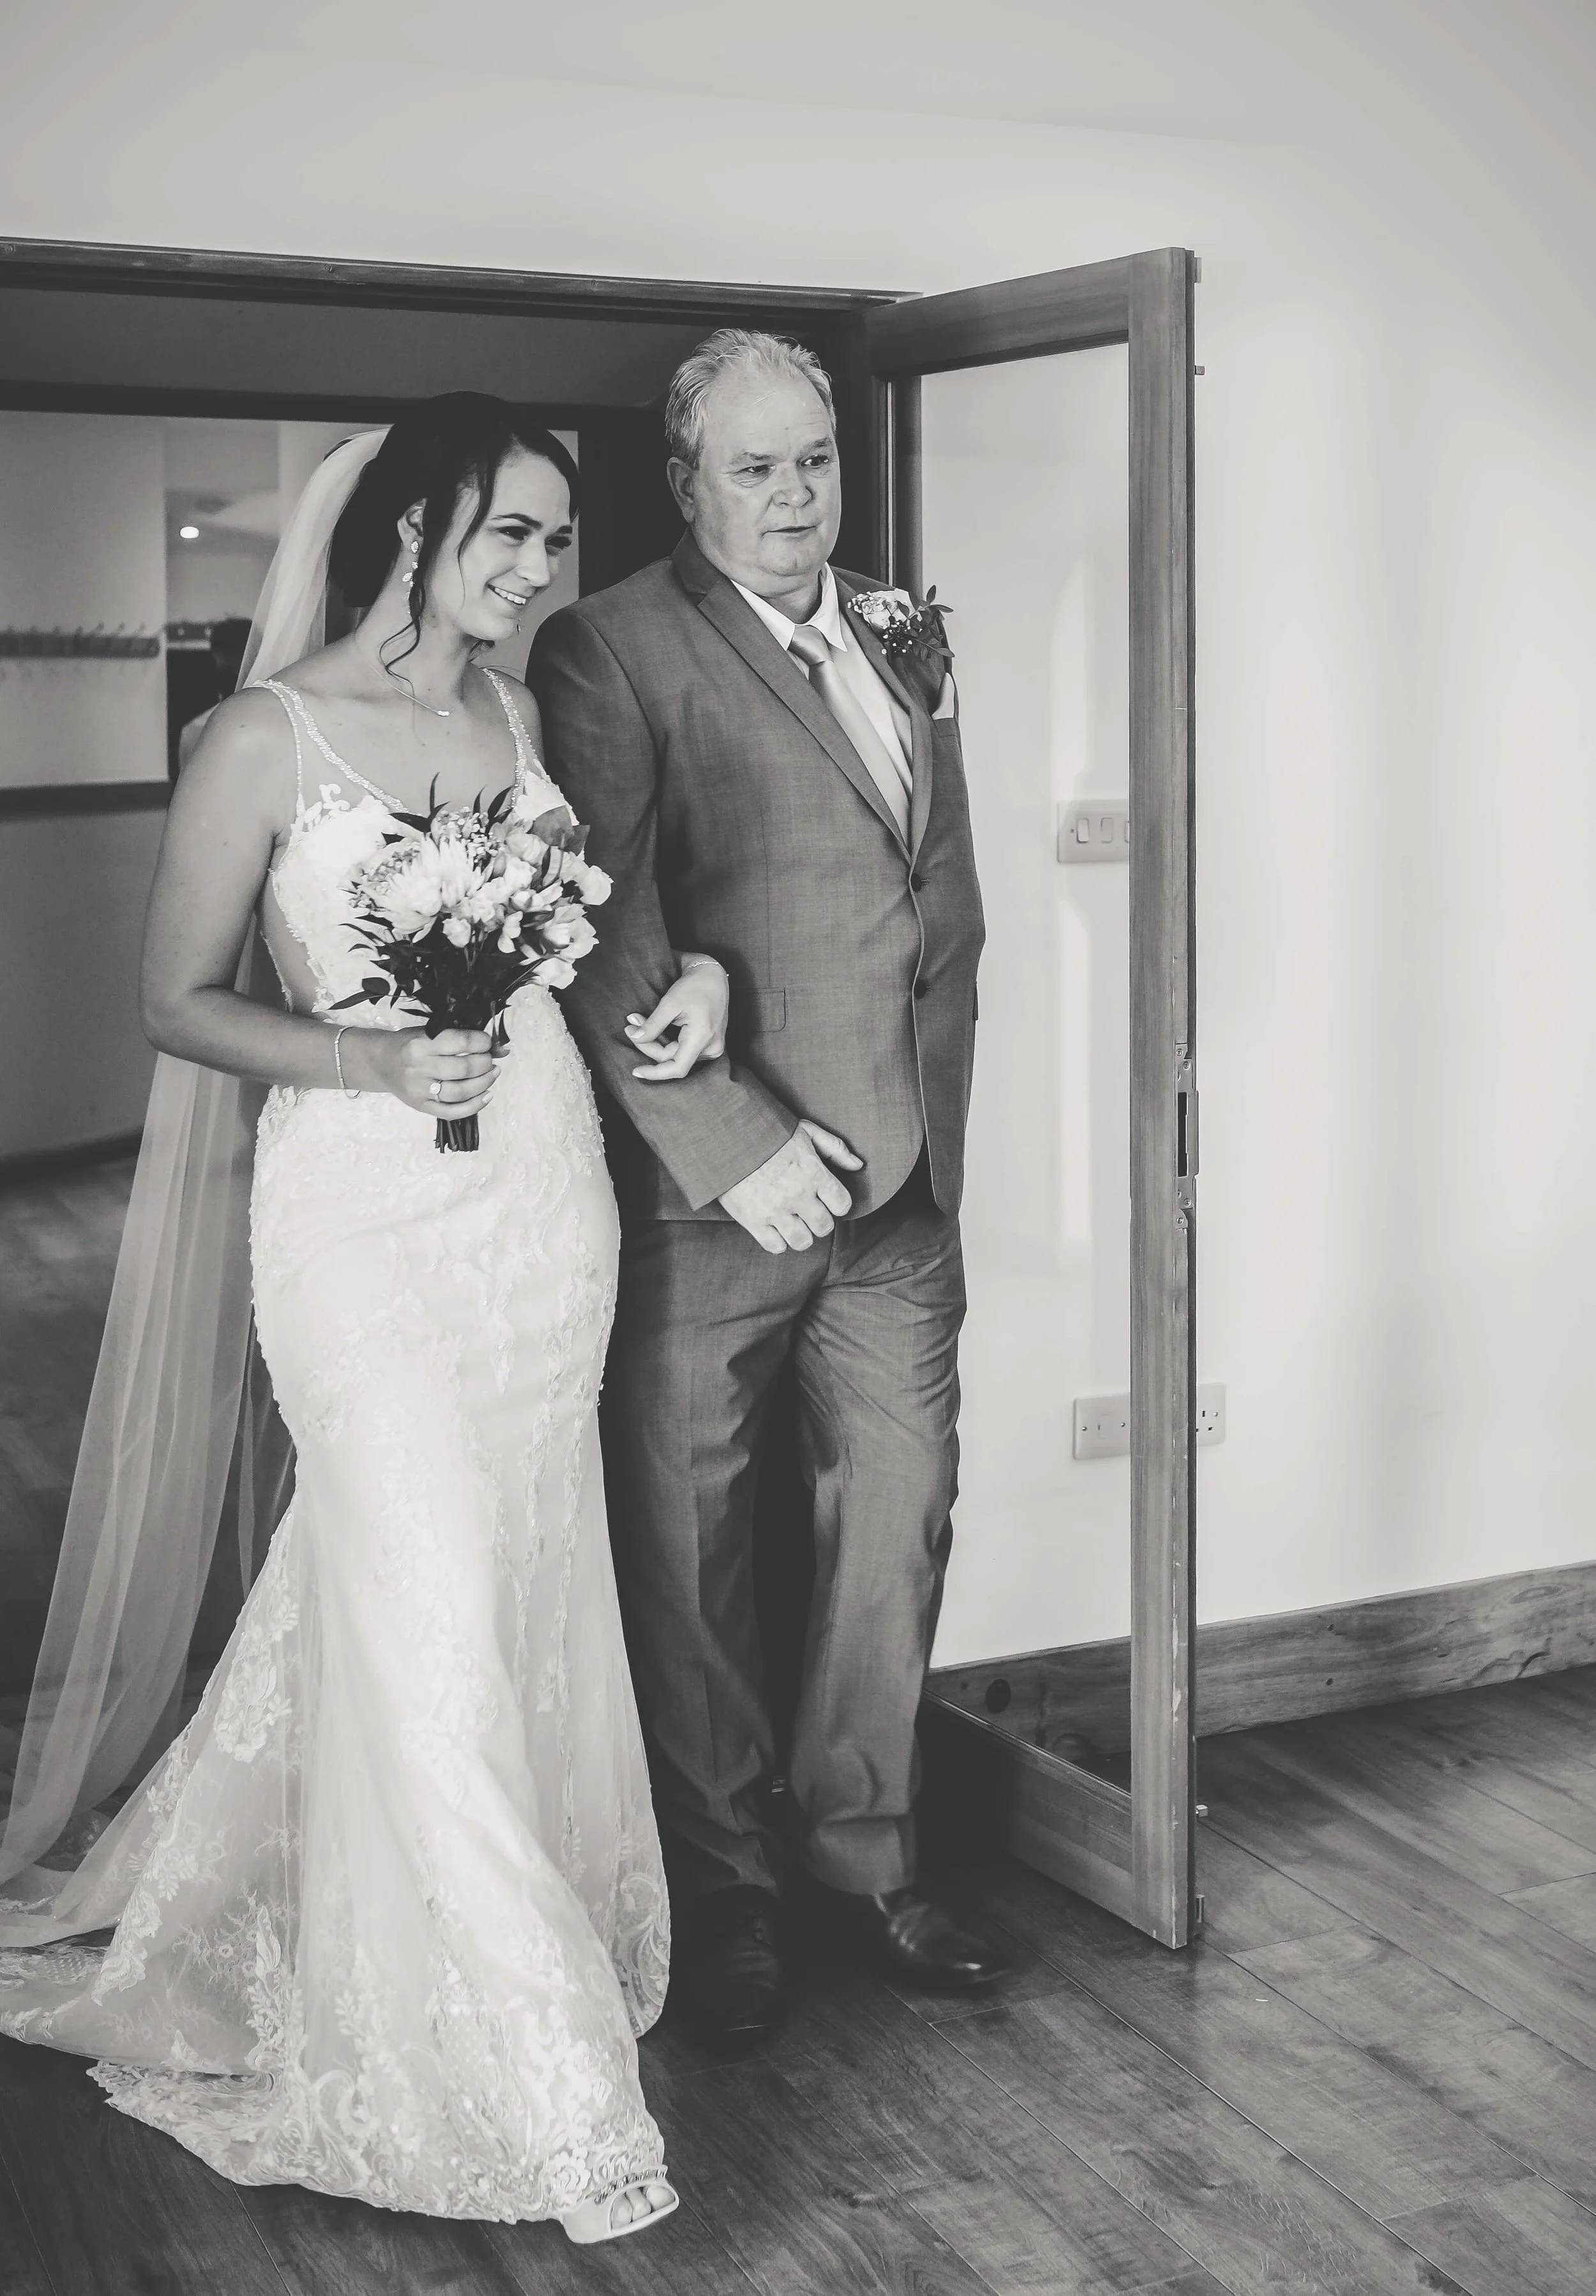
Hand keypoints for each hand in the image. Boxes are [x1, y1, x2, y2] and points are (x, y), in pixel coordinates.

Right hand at [357, 1026, 498, 1118]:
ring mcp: (419, 1090)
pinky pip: (452, 1112)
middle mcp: (419, 1068)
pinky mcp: (421, 1106)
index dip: (482, 1042)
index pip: (461, 1042)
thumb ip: (461, 1038)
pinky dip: (474, 1106)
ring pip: (460, 1092)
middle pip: (463, 1069)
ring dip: (484, 1083)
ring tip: (492, 1074)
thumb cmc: (408, 1044)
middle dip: (485, 1063)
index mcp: (420, 1043)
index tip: (488, 1043)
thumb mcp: (430, 1033)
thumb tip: (501, 1048)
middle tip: (490, 1060)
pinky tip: (486, 1095)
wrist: (380, 1063)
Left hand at [625, 955, 728, 1081]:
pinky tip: (653, 1028)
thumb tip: (635, 1038)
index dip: (655, 1073)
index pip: (677, 1068)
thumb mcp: (670, 1003)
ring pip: (676, 1054)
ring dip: (655, 1041)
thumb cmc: (695, 985)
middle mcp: (711, 1047)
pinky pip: (683, 1049)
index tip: (636, 1071)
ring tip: (638, 1021)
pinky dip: (666, 1040)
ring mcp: (711, 1046)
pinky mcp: (707, 1043)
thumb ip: (653, 1025)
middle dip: (648, 1044)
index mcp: (703, 1037)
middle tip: (631, 1025)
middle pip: (672, 1058)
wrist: (713, 975)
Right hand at [718, 1120, 863, 1252]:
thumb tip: (858, 1165)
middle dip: (820, 1220)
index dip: (838, 1203)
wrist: (727, 1137)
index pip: (842, 1204)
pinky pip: (775, 1246)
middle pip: (824, 1226)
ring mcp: (775, 1210)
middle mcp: (797, 1195)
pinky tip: (776, 1228)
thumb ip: (835, 1149)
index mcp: (813, 1172)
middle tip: (809, 1210)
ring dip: (801, 1234)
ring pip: (802, 1241)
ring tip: (794, 1222)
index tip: (828, 1199)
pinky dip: (778, 1241)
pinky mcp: (753, 1221)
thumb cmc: (769, 1133)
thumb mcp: (806, 1131)